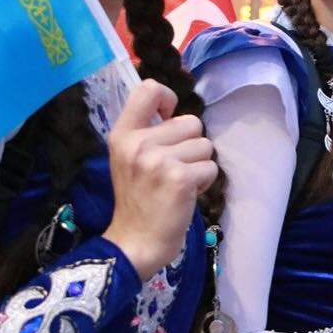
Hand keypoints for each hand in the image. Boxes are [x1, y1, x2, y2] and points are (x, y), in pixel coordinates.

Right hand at [103, 79, 217, 280]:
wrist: (134, 243)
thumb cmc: (137, 200)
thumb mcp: (129, 159)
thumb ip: (148, 132)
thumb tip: (176, 111)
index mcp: (122, 135)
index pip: (148, 89)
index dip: (168, 98)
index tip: (169, 117)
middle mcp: (138, 143)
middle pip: (191, 122)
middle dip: (191, 145)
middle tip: (173, 170)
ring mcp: (159, 160)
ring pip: (205, 145)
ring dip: (199, 165)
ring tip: (178, 183)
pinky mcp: (180, 179)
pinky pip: (210, 168)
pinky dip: (204, 183)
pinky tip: (185, 195)